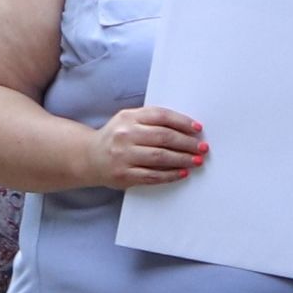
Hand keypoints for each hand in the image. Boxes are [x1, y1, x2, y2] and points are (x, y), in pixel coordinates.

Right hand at [86, 105, 204, 189]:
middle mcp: (125, 135)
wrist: (89, 156)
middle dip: (187, 143)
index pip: (161, 116)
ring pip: (160, 157)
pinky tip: (182, 173)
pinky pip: (152, 176)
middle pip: (164, 137)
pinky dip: (170, 175)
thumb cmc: (116, 137)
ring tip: (196, 160)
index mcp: (128, 117)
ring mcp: (123, 156)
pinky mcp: (124, 175)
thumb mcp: (128, 120)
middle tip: (202, 147)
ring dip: (183, 159)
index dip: (182, 122)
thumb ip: (152, 120)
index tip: (198, 129)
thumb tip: (186, 128)